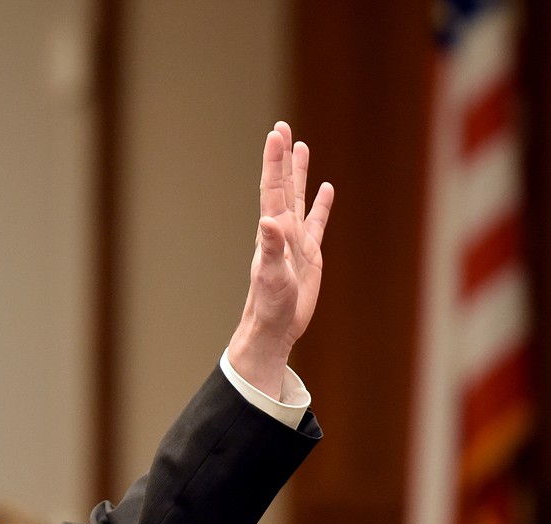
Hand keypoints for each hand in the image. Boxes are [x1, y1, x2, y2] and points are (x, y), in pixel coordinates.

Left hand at [228, 121, 334, 398]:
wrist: (274, 327)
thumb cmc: (270, 305)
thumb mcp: (271, 276)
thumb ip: (270, 249)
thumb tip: (268, 221)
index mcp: (274, 231)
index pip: (273, 188)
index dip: (275, 160)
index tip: (277, 133)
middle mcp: (282, 230)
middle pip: (283, 185)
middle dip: (283, 156)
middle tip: (282, 127)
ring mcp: (295, 241)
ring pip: (298, 198)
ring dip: (298, 173)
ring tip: (301, 146)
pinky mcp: (308, 254)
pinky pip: (316, 223)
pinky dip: (320, 205)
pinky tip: (326, 189)